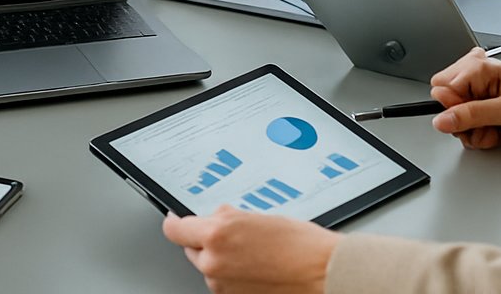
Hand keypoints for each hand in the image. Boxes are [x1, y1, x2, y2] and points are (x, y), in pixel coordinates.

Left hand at [162, 206, 336, 292]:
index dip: (175, 222)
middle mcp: (214, 262)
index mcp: (217, 234)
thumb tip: (215, 217)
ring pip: (209, 267)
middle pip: (191, 249)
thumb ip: (228, 218)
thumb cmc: (300, 245)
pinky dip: (233, 275)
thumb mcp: (257, 217)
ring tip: (253, 252)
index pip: (175, 229)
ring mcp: (223, 284)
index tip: (176, 219)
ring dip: (221, 259)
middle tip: (231, 234)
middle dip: (205, 240)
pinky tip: (256, 266)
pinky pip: (224, 283)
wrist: (324, 273)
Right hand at [429, 48, 500, 148]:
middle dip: (463, 121)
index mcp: (478, 67)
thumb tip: (441, 120)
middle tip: (487, 124)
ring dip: (475, 130)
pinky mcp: (484, 104)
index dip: (454, 109)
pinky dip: (481, 132)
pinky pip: (468, 123)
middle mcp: (475, 75)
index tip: (474, 119)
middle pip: (445, 103)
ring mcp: (479, 90)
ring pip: (455, 117)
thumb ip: (471, 115)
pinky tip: (498, 130)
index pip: (440, 89)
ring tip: (497, 128)